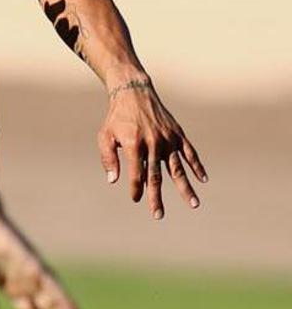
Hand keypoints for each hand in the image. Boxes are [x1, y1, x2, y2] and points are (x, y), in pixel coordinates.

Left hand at [97, 79, 206, 218]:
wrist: (133, 93)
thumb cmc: (116, 117)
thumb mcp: (105, 135)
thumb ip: (108, 157)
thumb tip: (112, 180)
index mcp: (134, 144)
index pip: (137, 173)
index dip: (136, 188)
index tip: (136, 199)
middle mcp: (153, 143)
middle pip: (156, 176)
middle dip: (156, 197)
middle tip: (158, 215)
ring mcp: (167, 139)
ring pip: (177, 168)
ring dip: (185, 188)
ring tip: (194, 205)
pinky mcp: (177, 134)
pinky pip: (189, 153)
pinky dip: (197, 166)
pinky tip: (203, 179)